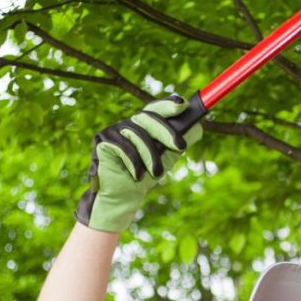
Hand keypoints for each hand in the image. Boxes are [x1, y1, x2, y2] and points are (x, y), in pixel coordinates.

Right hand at [74, 95, 202, 232]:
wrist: (124, 196)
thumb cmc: (146, 175)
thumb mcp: (168, 156)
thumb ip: (180, 140)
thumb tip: (198, 126)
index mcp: (144, 124)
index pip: (156, 108)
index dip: (168, 104)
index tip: (183, 104)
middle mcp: (128, 123)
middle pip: (148, 117)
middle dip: (166, 132)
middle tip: (181, 147)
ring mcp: (114, 130)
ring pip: (137, 134)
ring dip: (150, 156)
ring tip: (155, 174)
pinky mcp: (102, 140)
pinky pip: (122, 146)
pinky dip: (133, 163)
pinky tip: (136, 175)